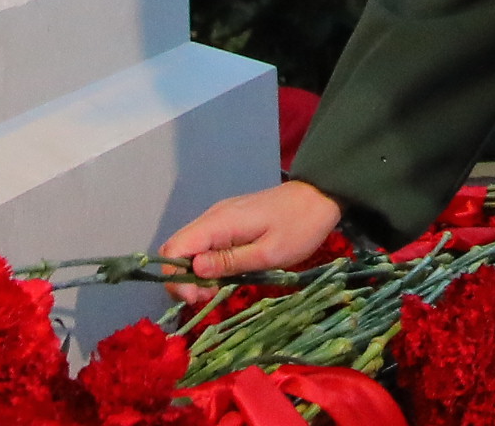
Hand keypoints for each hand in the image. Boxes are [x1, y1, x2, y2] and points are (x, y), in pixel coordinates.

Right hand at [159, 179, 344, 280]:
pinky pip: (206, 245)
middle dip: (183, 279)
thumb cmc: (299, 227)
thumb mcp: (269, 253)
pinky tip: (225, 278)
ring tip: (218, 292)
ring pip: (190, 248)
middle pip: (176, 249)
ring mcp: (220, 218)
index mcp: (219, 222)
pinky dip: (207, 265)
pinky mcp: (229, 223)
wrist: (319, 196)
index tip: (196, 298)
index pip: (175, 248)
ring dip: (195, 274)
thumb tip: (194, 270)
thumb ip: (230, 262)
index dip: (176, 277)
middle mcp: (213, 217)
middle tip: (207, 298)